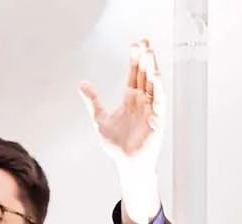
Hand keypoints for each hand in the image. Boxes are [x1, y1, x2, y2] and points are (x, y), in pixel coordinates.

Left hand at [80, 38, 163, 164]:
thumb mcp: (100, 118)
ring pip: (153, 84)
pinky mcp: (157, 118)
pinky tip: (155, 76)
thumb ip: (92, 101)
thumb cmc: (117, 144)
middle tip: (144, 42)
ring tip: (149, 53)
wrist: (126, 162)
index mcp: (131, 98)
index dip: (135, 59)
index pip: (134, 74)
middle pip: (145, 74)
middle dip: (145, 58)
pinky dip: (158, 88)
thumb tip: (82, 84)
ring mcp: (151, 108)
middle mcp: (143, 100)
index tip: (135, 45)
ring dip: (152, 68)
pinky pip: (159, 100)